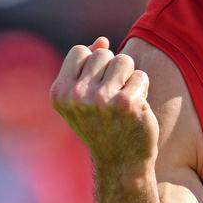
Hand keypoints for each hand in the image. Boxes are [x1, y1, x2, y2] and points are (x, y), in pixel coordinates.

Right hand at [50, 37, 158, 168]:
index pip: (80, 51)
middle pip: (103, 54)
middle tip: (113, 97)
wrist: (122, 162)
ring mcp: (101, 100)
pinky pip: (141, 75)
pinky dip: (142, 88)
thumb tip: (102, 40)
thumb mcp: (85, 97)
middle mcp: (76, 96)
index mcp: (59, 92)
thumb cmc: (104, 125)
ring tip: (125, 99)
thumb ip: (88, 66)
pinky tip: (137, 108)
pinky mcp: (126, 103)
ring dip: (130, 76)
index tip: (97, 87)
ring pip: (124, 60)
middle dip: (114, 70)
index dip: (94, 64)